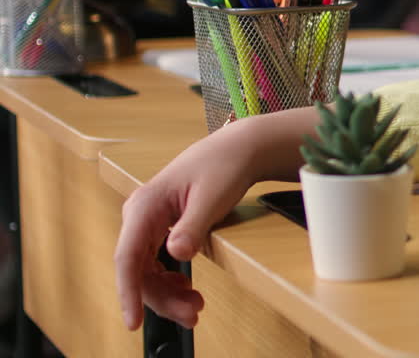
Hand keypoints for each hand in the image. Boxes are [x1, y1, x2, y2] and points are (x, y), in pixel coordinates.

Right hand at [114, 123, 258, 330]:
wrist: (237, 150)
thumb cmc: (224, 166)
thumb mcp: (212, 197)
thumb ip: (192, 226)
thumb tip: (176, 254)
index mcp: (145, 206)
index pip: (128, 257)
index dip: (128, 292)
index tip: (133, 322)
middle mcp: (139, 214)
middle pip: (138, 269)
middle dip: (161, 298)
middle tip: (193, 314)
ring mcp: (148, 222)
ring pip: (147, 270)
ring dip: (167, 293)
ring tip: (195, 308)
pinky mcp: (160, 227)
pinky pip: (156, 262)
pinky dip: (170, 280)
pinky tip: (187, 290)